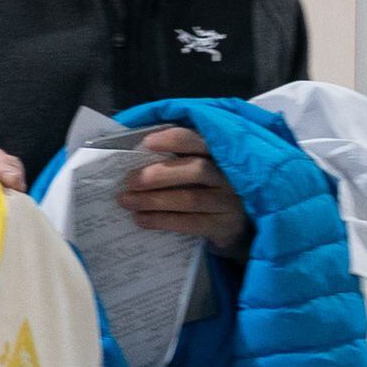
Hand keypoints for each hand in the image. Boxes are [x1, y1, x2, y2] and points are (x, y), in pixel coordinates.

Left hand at [117, 124, 252, 261]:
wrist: (239, 221)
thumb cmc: (209, 185)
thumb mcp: (201, 164)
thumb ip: (177, 155)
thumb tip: (134, 151)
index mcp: (219, 152)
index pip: (198, 141)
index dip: (174, 140)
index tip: (147, 143)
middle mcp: (229, 175)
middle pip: (196, 170)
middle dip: (160, 174)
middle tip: (130, 181)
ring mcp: (229, 202)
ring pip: (191, 199)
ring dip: (154, 200)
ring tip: (127, 201)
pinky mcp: (224, 226)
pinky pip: (191, 223)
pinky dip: (163, 221)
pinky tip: (141, 219)